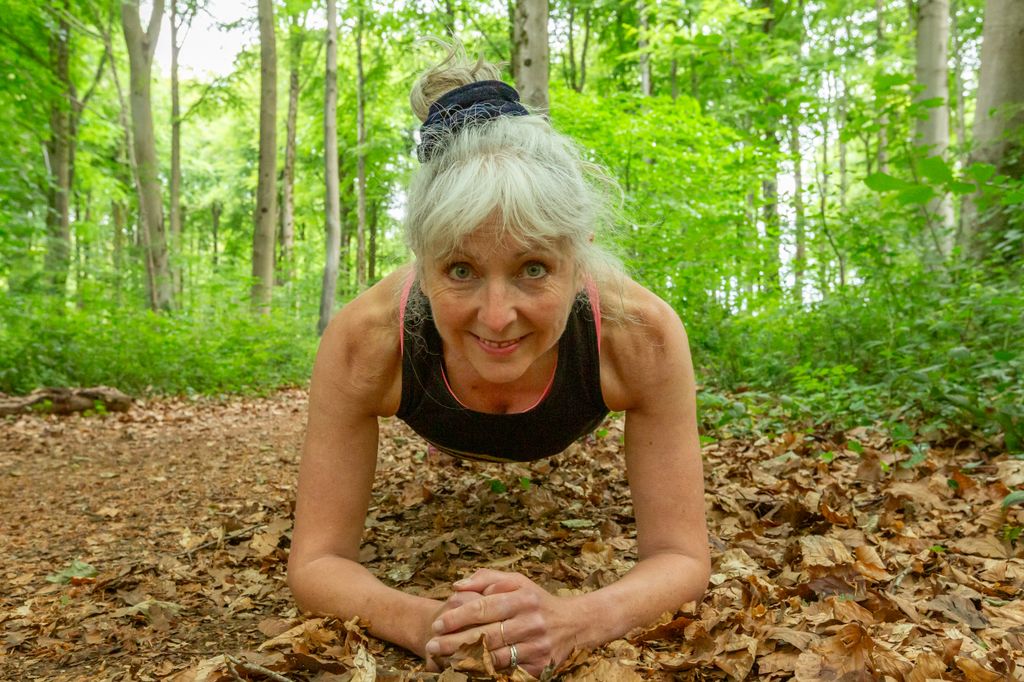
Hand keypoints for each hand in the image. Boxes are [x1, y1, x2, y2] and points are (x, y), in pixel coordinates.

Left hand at [425, 569, 576, 677]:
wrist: (573, 623)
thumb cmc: (536, 600)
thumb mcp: (517, 581)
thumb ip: (486, 578)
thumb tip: (457, 585)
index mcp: (523, 598)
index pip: (484, 607)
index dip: (458, 616)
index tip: (438, 624)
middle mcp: (531, 622)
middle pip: (485, 635)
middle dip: (455, 641)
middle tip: (432, 645)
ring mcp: (537, 646)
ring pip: (494, 657)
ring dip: (466, 660)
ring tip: (444, 660)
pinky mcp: (540, 666)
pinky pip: (507, 672)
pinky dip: (486, 672)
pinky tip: (468, 670)